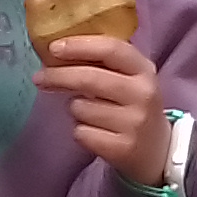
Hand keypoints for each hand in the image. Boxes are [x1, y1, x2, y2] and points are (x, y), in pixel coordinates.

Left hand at [39, 32, 172, 184]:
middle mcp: (143, 94)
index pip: (111, 49)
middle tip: (39, 77)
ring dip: (75, 109)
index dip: (79, 46)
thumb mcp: (130, 79)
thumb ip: (104, 61)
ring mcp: (134, 123)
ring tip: (89, 113)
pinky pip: (81, 132)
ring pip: (80, 108)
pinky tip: (94, 132)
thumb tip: (58, 49)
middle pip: (90, 78)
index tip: (53, 48)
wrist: (156, 150)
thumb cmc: (133, 106)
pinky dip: (80, 131)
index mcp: (144, 70)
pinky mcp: (122, 148)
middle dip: (58, 76)